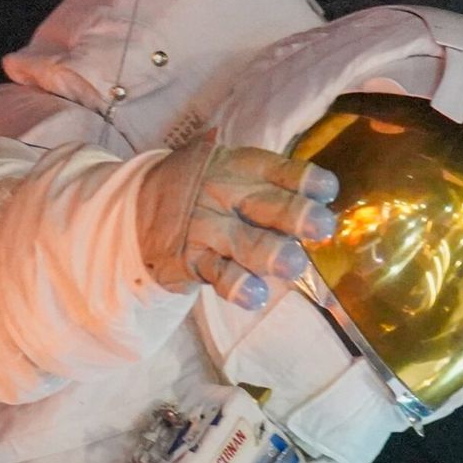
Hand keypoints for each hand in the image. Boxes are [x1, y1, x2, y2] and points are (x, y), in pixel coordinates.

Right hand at [137, 138, 339, 308]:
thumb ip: (270, 190)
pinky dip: (236, 285)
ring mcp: (206, 228)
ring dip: (270, 254)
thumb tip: (317, 219)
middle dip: (297, 216)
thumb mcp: (230, 172)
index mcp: (243, 167)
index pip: (280, 170)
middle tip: (322, 228)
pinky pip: (217, 273)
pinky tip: (255, 296)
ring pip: (244, 242)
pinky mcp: (190, 259)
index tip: (325, 191)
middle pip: (267, 204)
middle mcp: (225, 194)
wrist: (136, 206)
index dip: (305, 180)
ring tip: (292, 266)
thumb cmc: (201, 191)